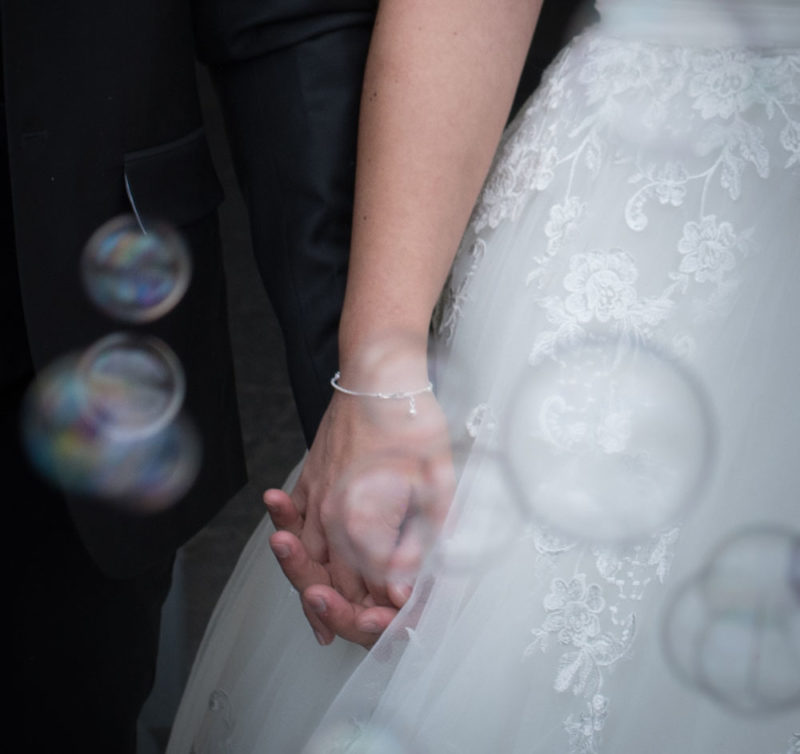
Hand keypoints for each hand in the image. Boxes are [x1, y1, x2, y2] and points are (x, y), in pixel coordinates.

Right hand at [265, 384, 453, 647]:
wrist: (378, 371)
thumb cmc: (412, 422)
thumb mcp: (436, 482)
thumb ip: (423, 540)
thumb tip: (406, 587)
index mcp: (364, 521)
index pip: (372, 586)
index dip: (387, 612)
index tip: (401, 626)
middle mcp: (332, 515)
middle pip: (336, 580)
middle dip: (350, 612)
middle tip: (365, 631)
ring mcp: (316, 496)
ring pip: (311, 558)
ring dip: (319, 590)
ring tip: (325, 622)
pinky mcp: (310, 477)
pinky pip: (295, 522)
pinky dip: (293, 546)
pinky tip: (291, 556)